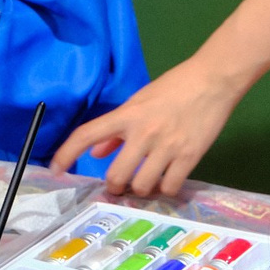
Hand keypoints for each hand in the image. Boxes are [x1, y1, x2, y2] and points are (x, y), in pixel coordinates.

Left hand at [49, 58, 239, 196]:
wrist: (213, 79)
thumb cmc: (174, 87)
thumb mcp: (140, 101)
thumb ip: (117, 130)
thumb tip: (96, 153)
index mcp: (127, 115)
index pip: (86, 135)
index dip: (66, 154)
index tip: (56, 170)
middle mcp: (143, 133)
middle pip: (116, 175)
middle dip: (114, 186)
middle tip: (119, 187)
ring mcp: (166, 147)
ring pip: (142, 186)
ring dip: (140, 190)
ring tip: (146, 183)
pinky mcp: (189, 156)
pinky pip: (170, 186)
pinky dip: (166, 189)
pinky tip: (167, 182)